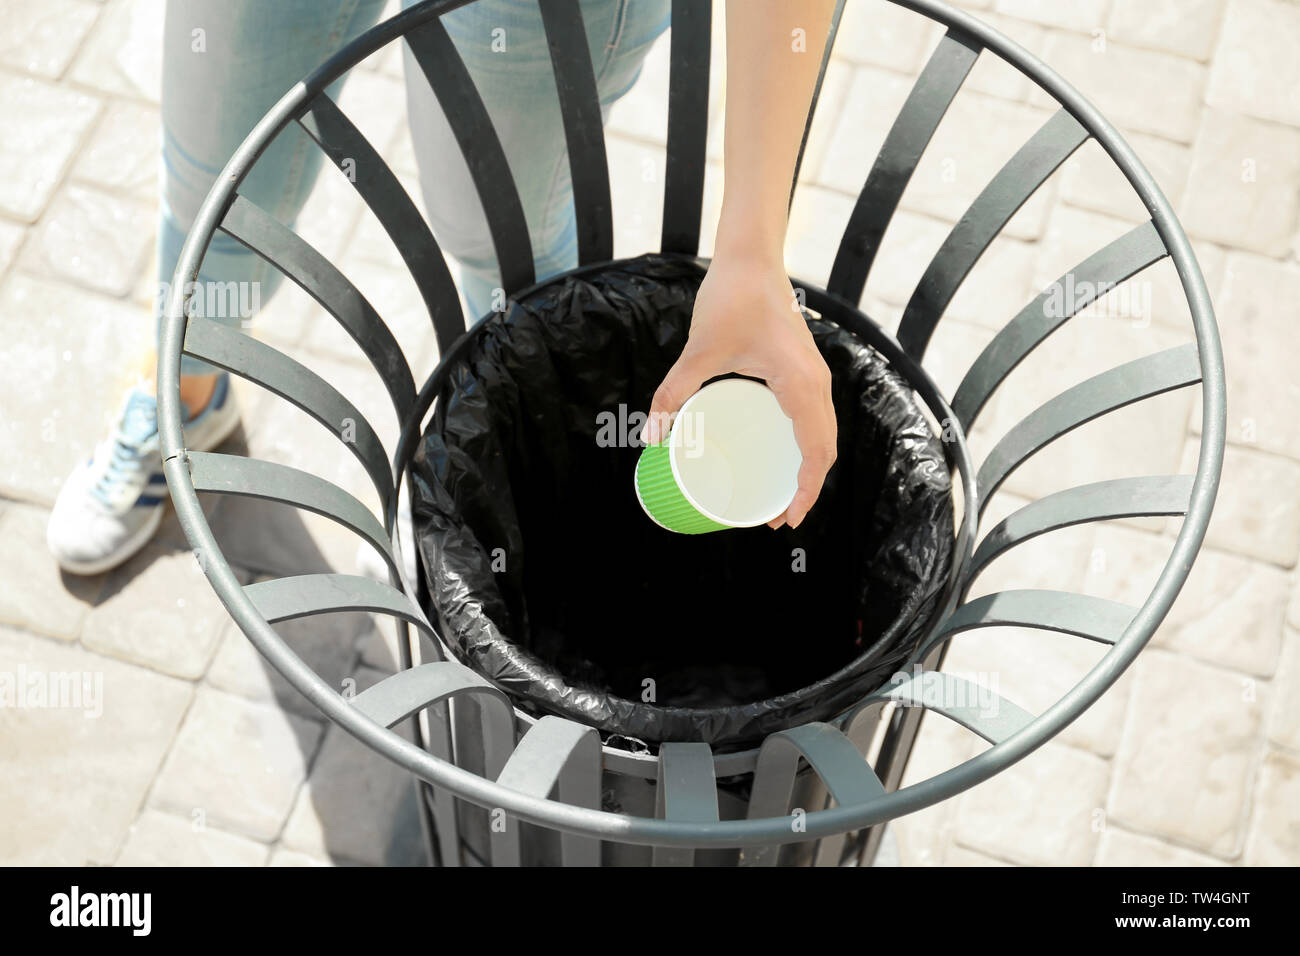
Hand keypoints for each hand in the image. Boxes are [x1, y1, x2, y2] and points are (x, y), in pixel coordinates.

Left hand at [641, 251, 836, 528]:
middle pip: (824, 449)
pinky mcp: (804, 369)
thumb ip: (673, 394)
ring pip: (822, 434)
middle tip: (776, 517)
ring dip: (806, 467)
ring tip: (779, 495)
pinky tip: (779, 456)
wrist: (750, 257)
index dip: (805, 492)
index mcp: (801, 385)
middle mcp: (816, 384)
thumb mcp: (698, 352)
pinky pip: (813, 417)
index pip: (816, 451)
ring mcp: (814, 376)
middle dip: (804, 488)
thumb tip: (651, 437)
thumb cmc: (731, 297)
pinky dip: (804, 444)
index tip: (786, 519)